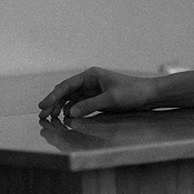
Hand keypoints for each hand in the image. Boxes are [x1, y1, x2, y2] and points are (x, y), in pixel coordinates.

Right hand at [37, 67, 157, 120]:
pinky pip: (81, 105)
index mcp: (91, 76)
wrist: (150, 95)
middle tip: (43, 115)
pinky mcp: (99, 100)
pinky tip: (66, 117)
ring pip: (72, 100)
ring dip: (61, 108)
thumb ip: (90, 105)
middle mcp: (90, 82)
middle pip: (66, 93)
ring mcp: (93, 91)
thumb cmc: (133, 92)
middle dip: (54, 103)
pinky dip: (73, 111)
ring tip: (51, 117)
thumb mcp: (111, 99)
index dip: (53, 96)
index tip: (43, 105)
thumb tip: (71, 113)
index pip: (66, 86)